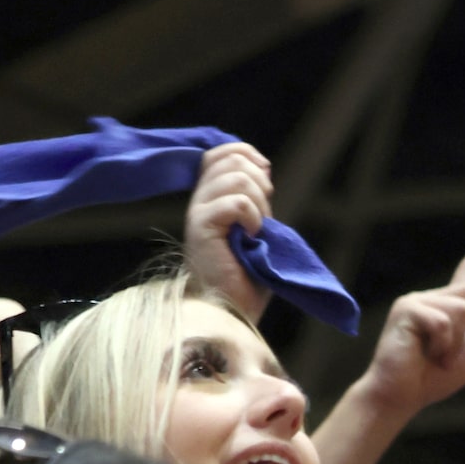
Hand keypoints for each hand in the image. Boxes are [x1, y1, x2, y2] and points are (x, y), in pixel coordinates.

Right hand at [184, 142, 273, 321]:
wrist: (232, 310)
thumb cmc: (245, 277)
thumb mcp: (257, 229)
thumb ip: (256, 199)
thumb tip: (263, 167)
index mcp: (211, 197)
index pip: (222, 153)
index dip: (247, 155)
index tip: (265, 183)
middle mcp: (201, 200)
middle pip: (232, 160)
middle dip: (259, 183)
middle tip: (261, 217)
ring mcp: (198, 212)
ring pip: (236, 177)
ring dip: (259, 203)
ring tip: (256, 231)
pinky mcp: (201, 227)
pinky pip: (236, 202)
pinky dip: (254, 217)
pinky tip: (252, 237)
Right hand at [358, 221, 464, 419]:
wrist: (401, 396)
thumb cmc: (432, 379)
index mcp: (450, 306)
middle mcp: (433, 297)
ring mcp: (418, 300)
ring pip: (464, 309)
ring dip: (460, 343)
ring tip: (439, 357)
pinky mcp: (406, 309)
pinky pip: (444, 323)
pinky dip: (444, 346)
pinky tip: (428, 354)